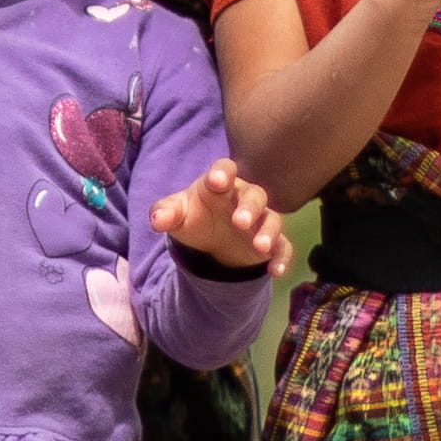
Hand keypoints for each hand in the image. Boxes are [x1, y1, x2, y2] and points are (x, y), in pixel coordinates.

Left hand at [149, 161, 288, 277]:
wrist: (211, 239)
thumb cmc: (194, 216)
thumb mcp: (177, 214)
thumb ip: (166, 212)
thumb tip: (156, 220)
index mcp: (220, 184)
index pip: (224, 170)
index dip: (222, 174)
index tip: (217, 182)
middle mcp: (245, 197)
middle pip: (255, 195)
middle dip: (249, 207)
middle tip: (240, 222)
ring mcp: (261, 220)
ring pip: (272, 219)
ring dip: (268, 232)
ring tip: (260, 247)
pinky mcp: (272, 242)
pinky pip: (283, 247)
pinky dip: (282, 258)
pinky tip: (276, 271)